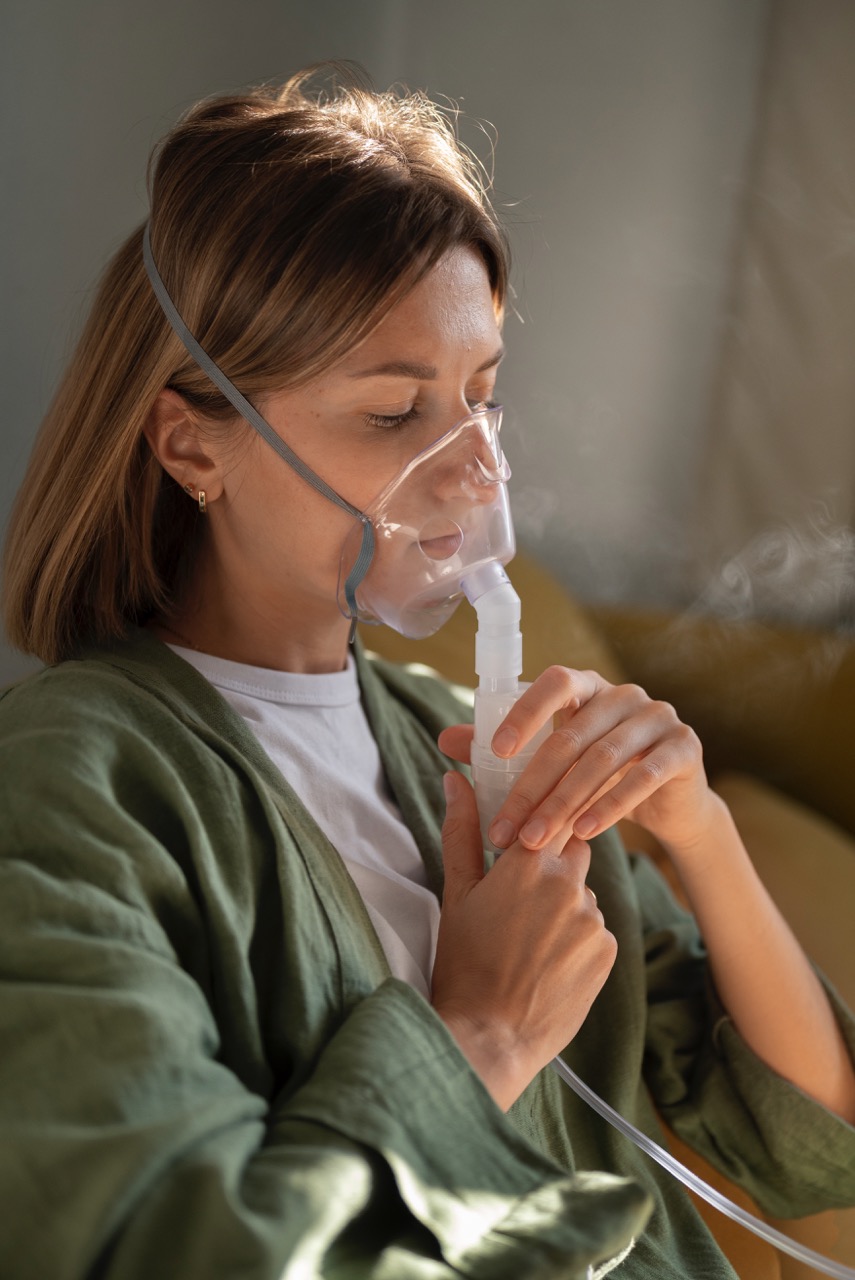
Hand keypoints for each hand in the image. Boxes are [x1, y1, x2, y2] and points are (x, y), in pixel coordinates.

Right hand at [431, 770, 616, 1110]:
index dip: (542, 823)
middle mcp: (568, 882)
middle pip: (574, 849)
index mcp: (528, 861)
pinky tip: (547, 964)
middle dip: (554, 864)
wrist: (490, 1036)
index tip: (530, 835)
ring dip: (565, 905)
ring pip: (584, 893)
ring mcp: (592, 918)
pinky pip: (595, 930)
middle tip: (523, 896)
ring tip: (529, 942)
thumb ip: (461, 830)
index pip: (552, 815)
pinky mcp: (607, 950)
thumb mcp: (457, 893)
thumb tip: (455, 778)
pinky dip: (576, 940)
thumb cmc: (464, 963)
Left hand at [438, 666, 716, 858]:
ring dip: (565, 803)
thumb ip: (505, 749)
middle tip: (506, 828)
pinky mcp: (684, 747)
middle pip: (572, 736)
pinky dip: (611, 806)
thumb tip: (445, 739)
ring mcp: (658, 716)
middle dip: (533, 786)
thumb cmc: (601, 774)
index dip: (525, 713)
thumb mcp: (554, 761)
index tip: (495, 751)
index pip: (555, 683)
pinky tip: (585, 832)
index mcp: (587, 686)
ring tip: (537, 839)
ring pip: (603, 760)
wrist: (670, 801)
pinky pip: (644, 776)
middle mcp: (623, 694)